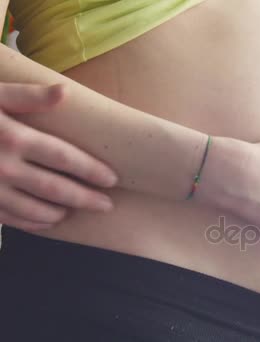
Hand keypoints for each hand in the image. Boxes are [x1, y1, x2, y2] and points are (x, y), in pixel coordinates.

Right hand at [0, 83, 117, 230]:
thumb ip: (28, 96)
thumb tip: (65, 92)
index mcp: (14, 138)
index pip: (64, 158)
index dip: (91, 170)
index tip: (112, 180)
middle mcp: (4, 167)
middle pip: (55, 187)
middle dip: (85, 198)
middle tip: (107, 206)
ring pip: (32, 207)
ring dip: (58, 212)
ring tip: (77, 212)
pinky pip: (7, 217)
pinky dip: (29, 222)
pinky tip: (45, 223)